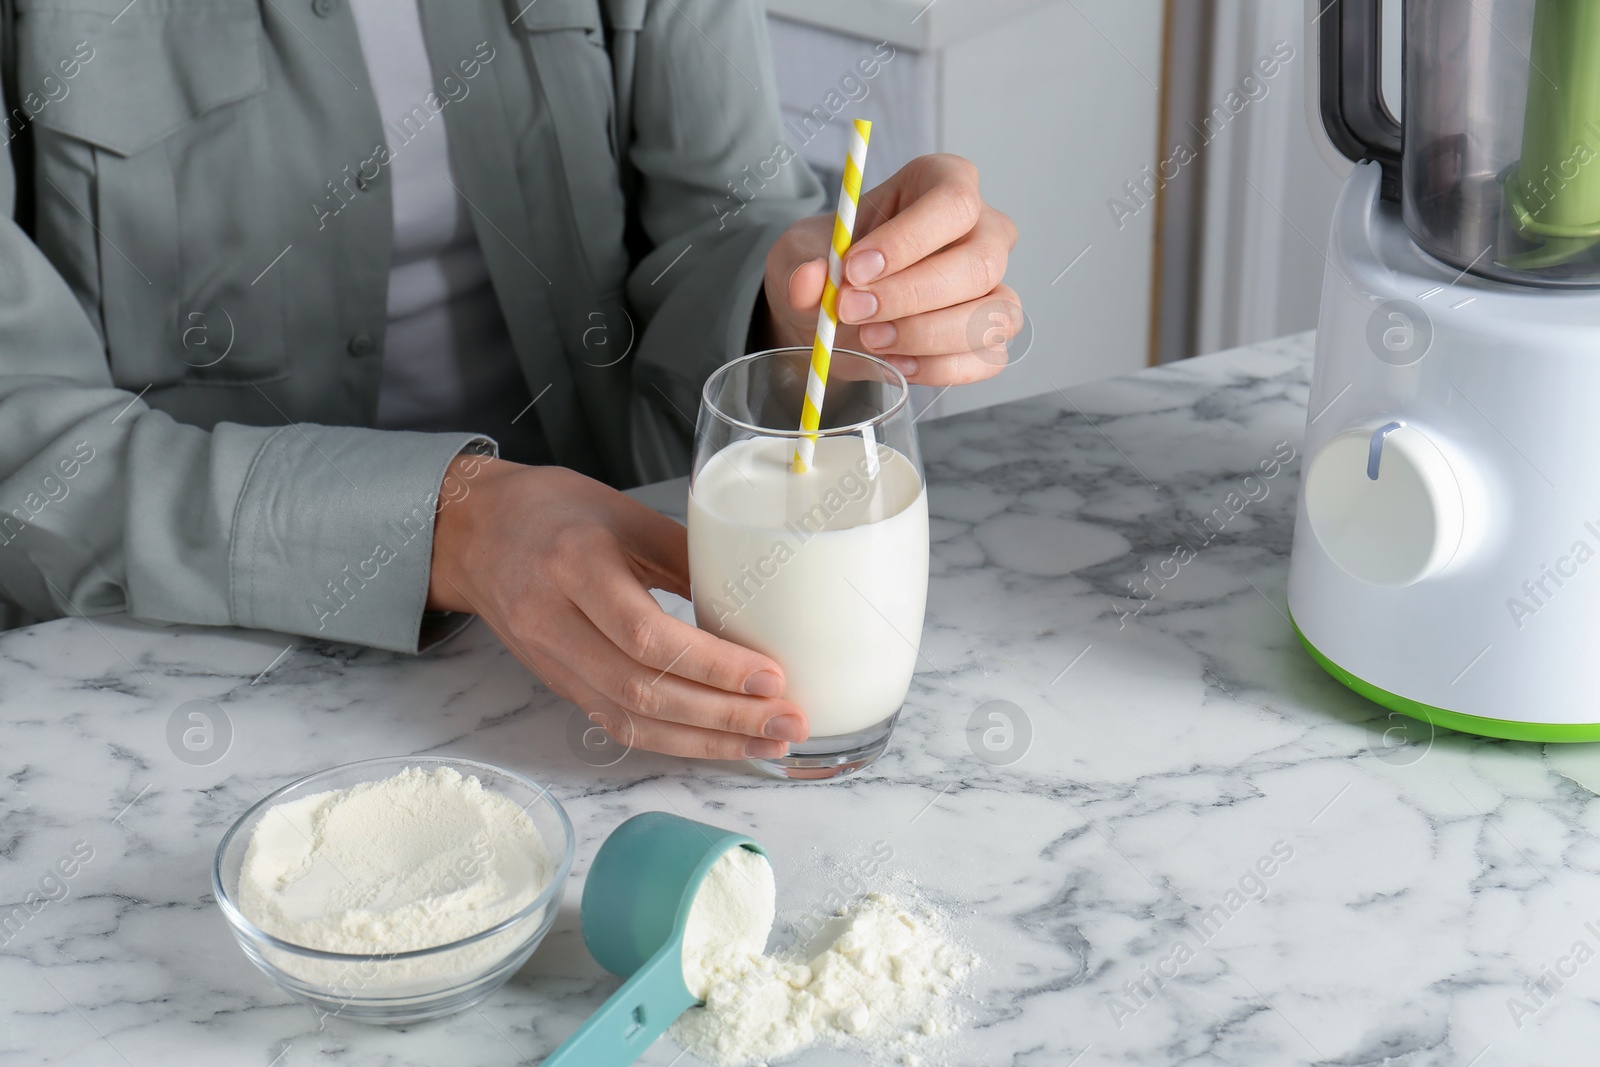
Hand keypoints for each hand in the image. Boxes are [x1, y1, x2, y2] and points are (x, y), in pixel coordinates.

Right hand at [426, 456, 808, 760]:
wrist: (471, 532)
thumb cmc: (551, 511)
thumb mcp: (624, 513)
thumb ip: (686, 557)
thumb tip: (755, 604)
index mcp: (575, 566)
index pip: (647, 635)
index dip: (712, 666)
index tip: (771, 676)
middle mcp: (555, 621)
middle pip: (643, 690)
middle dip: (723, 717)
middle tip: (787, 723)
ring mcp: (551, 660)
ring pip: (630, 721)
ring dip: (705, 741)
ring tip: (766, 745)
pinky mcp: (557, 683)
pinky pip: (616, 724)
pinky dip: (672, 741)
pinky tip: (718, 743)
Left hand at [764, 153, 1021, 385]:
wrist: (838, 311)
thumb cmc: (834, 264)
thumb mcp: (802, 252)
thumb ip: (803, 263)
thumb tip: (809, 279)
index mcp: (943, 183)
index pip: (952, 201)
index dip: (907, 239)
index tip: (855, 269)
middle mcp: (983, 229)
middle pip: (980, 262)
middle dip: (911, 295)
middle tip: (853, 310)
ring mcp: (995, 285)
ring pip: (994, 314)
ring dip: (927, 335)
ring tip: (871, 338)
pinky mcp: (990, 335)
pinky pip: (987, 357)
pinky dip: (940, 367)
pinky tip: (896, 361)